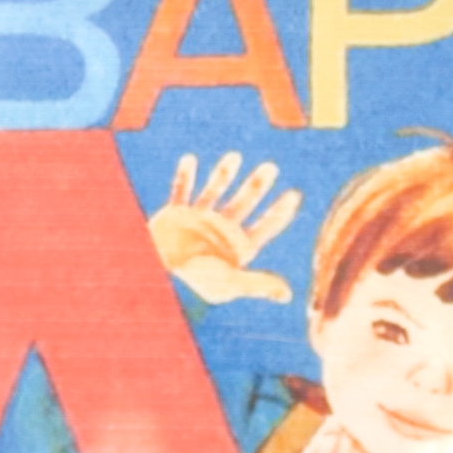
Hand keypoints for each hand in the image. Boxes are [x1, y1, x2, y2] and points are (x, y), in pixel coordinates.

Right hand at [149, 150, 301, 304]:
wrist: (158, 272)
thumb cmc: (195, 279)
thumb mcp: (230, 281)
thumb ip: (257, 283)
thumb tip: (287, 296)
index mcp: (236, 246)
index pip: (265, 227)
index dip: (280, 212)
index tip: (294, 194)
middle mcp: (220, 231)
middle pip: (244, 203)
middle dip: (257, 185)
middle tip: (270, 167)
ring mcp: (197, 221)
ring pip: (214, 191)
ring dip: (223, 174)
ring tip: (234, 156)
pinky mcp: (175, 215)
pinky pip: (180, 190)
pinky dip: (184, 176)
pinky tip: (189, 160)